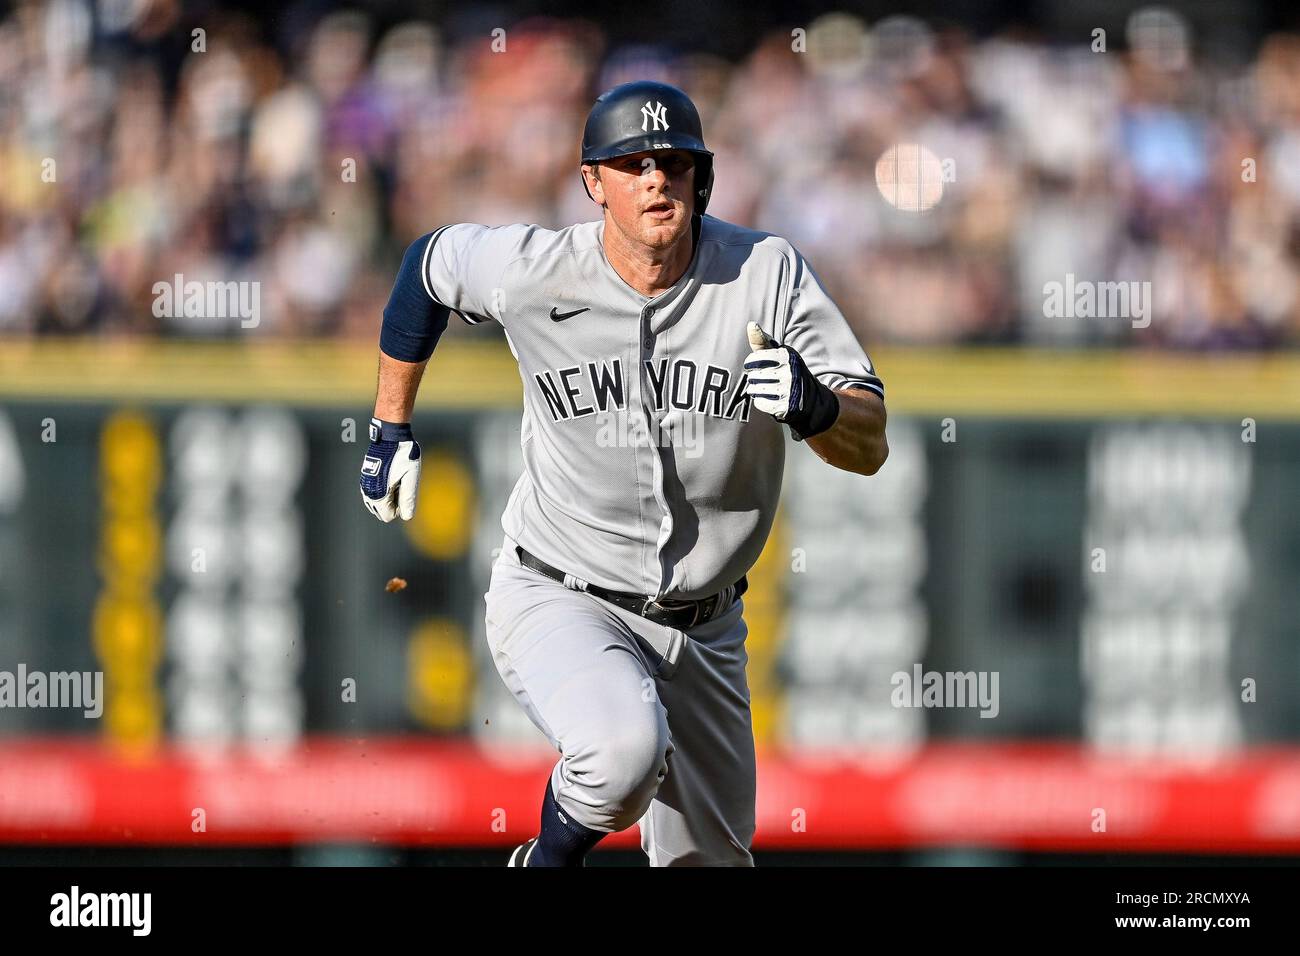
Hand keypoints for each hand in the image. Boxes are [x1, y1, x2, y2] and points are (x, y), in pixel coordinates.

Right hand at [359, 417, 421, 521]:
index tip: (404, 491)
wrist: (390, 435)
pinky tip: (391, 475)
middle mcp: (367, 490)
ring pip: (376, 503)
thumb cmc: (403, 454)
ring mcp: (365, 483)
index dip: (399, 508)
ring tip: (396, 479)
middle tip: (401, 484)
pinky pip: (373, 493)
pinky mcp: (365, 477)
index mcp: (378, 493)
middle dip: (393, 503)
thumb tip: (407, 517)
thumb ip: (408, 497)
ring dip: (388, 496)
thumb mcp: (411, 476)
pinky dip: (382, 489)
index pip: (387, 516)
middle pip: (380, 512)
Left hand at [743, 322, 839, 440]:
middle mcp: (789, 372)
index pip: (754, 359)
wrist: (809, 398)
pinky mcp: (785, 406)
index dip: (752, 363)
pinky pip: (760, 403)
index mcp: (786, 356)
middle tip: (766, 378)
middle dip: (755, 378)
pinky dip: (762, 402)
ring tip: (768, 388)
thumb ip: (762, 341)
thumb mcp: (778, 353)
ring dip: (757, 390)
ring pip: (754, 390)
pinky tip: (772, 398)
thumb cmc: (788, 371)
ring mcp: (788, 390)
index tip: (758, 364)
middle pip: (753, 375)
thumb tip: (751, 324)